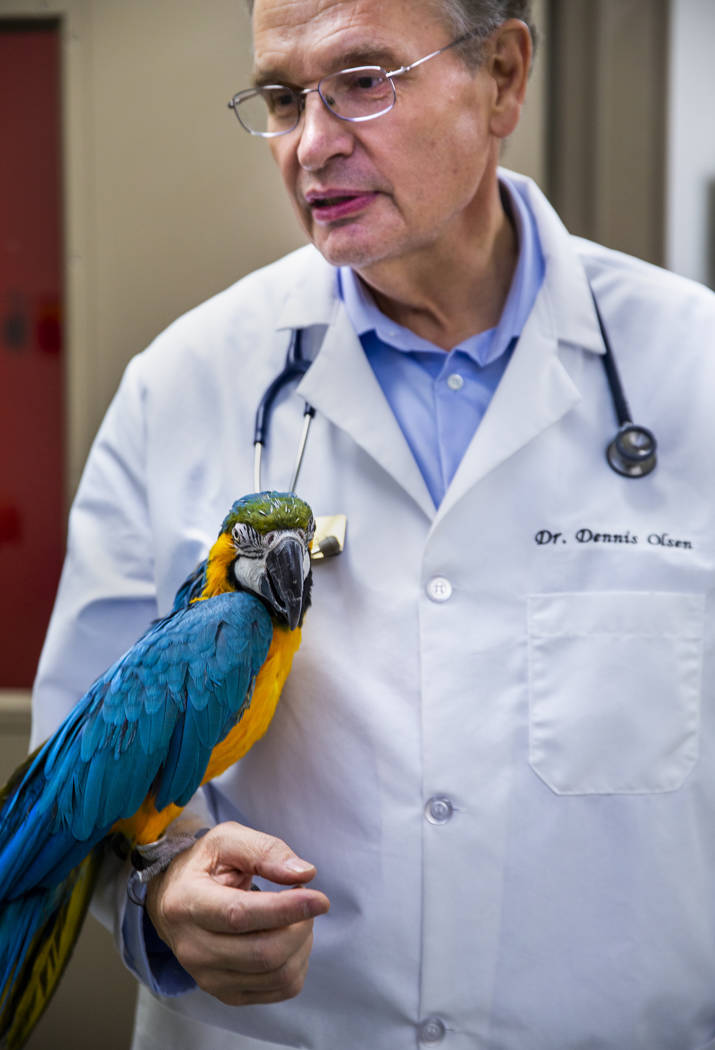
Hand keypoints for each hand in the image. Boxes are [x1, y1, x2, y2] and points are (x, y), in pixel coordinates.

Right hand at [144, 821, 329, 1004]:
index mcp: (187, 903)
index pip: (239, 915)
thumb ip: (265, 850)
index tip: (320, 899)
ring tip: (297, 916)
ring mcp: (208, 977)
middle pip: (263, 953)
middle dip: (300, 925)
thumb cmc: (205, 866)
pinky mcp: (227, 994)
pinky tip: (289, 937)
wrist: (175, 901)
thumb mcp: (228, 840)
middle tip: (305, 899)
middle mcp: (192, 948)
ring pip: (277, 975)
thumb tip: (304, 873)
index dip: (285, 910)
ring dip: (302, 943)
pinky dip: (298, 962)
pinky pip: (280, 988)